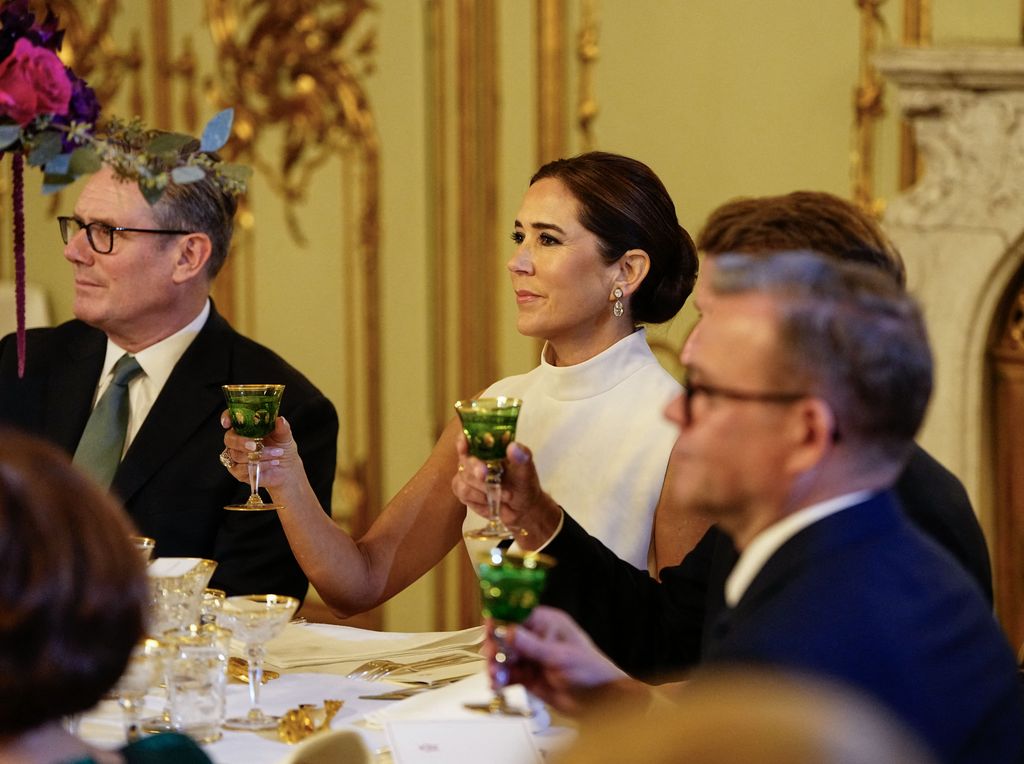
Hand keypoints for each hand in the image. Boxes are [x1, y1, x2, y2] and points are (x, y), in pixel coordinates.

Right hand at [220, 413, 302, 489]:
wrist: (287, 469)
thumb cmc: (282, 448)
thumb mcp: (285, 437)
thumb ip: (282, 428)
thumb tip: (281, 420)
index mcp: (246, 426)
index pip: (231, 418)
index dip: (226, 418)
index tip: (228, 423)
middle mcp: (238, 440)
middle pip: (229, 438)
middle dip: (241, 442)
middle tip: (256, 446)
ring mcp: (235, 456)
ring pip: (237, 455)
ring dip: (258, 455)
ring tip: (276, 454)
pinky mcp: (237, 471)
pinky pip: (240, 469)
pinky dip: (258, 466)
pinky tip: (271, 463)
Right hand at [451, 436, 561, 547]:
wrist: (522, 508)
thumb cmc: (524, 484)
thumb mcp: (527, 471)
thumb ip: (522, 458)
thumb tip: (513, 446)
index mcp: (490, 447)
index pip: (470, 436)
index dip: (463, 438)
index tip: (464, 445)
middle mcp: (475, 458)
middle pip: (465, 459)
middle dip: (475, 468)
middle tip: (485, 475)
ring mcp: (467, 474)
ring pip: (463, 478)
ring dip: (482, 489)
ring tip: (504, 496)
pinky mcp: (464, 491)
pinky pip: (463, 492)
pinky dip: (479, 499)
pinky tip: (491, 501)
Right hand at [485, 607, 645, 715]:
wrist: (600, 702)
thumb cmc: (591, 671)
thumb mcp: (560, 656)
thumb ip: (531, 645)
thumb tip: (509, 631)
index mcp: (547, 623)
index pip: (517, 614)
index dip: (500, 620)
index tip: (489, 629)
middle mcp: (536, 637)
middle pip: (505, 636)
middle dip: (495, 647)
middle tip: (492, 658)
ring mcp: (531, 657)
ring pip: (504, 656)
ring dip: (496, 665)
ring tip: (496, 677)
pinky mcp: (528, 676)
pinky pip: (508, 674)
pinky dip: (500, 679)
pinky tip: (498, 685)